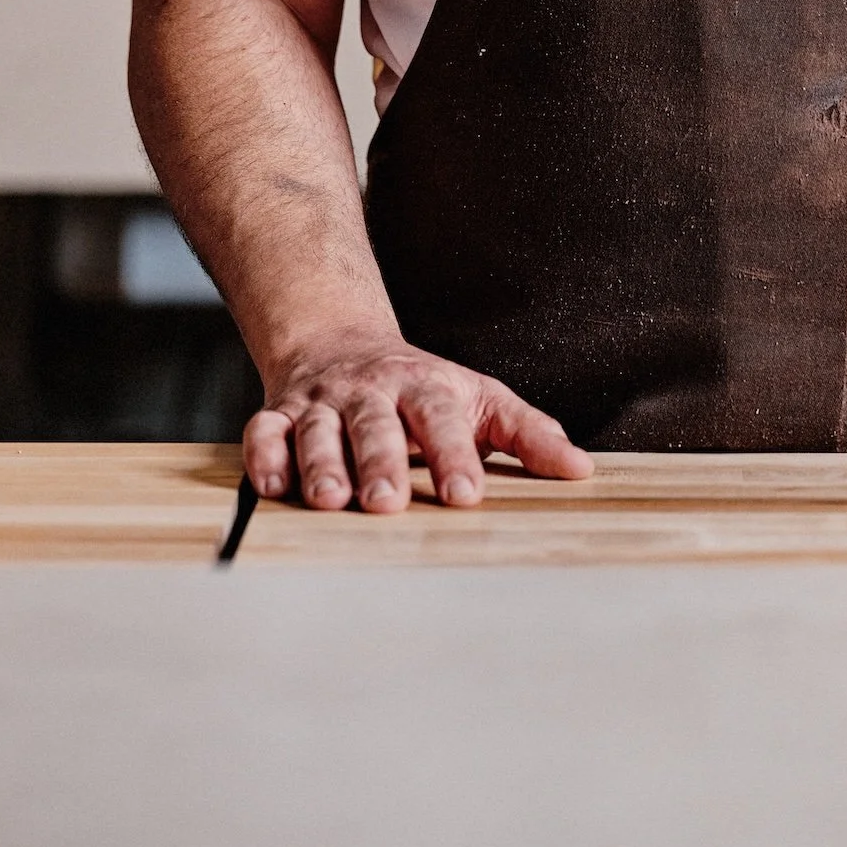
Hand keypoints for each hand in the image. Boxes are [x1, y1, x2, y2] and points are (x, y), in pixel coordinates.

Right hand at [244, 336, 592, 511]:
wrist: (342, 343)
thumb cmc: (423, 389)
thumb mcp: (479, 399)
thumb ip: (527, 433)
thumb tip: (581, 469)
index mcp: (426, 387)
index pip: (442, 417)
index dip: (454, 455)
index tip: (467, 494)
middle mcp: (372, 392)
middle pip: (377, 424)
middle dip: (381, 463)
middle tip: (388, 503)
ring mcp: (324, 403)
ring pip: (319, 430)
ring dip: (322, 464)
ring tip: (329, 501)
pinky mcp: (281, 415)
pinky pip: (265, 432)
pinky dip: (265, 456)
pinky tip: (271, 486)